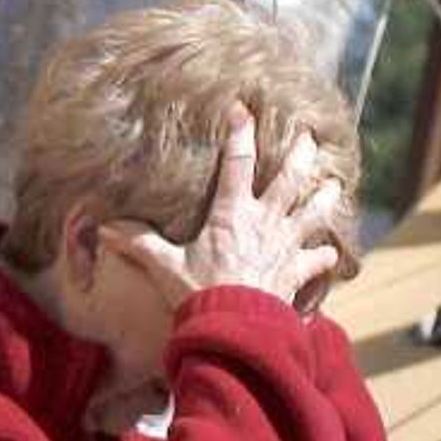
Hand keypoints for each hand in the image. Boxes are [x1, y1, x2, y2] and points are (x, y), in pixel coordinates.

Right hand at [105, 107, 351, 315]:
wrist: (233, 331)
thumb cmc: (198, 295)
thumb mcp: (164, 266)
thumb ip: (138, 243)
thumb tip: (104, 227)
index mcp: (232, 213)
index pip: (237, 162)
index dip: (240, 132)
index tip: (242, 108)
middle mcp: (265, 222)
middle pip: (290, 179)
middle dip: (301, 155)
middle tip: (312, 136)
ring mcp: (285, 246)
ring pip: (314, 213)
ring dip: (326, 198)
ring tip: (336, 184)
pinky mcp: (297, 273)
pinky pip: (318, 261)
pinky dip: (325, 256)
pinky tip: (332, 253)